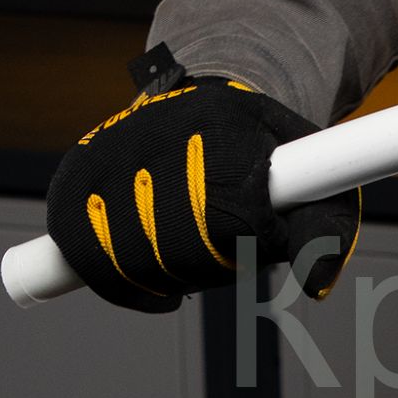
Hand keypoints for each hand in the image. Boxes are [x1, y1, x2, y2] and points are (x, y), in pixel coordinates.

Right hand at [46, 45, 360, 312]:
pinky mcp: (72, 181)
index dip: (250, 243)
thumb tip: (317, 288)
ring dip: (171, 277)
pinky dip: (124, 287)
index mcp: (219, 122)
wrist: (203, 108)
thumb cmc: (267, 155)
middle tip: (231, 255)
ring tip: (197, 258)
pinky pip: (87, 260)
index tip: (262, 239)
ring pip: (132, 258)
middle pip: (181, 243)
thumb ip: (325, 231)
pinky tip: (158, 283)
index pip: (233, 213)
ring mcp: (105, 155)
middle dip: (214, 265)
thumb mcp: (315, 178)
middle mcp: (153, 130)